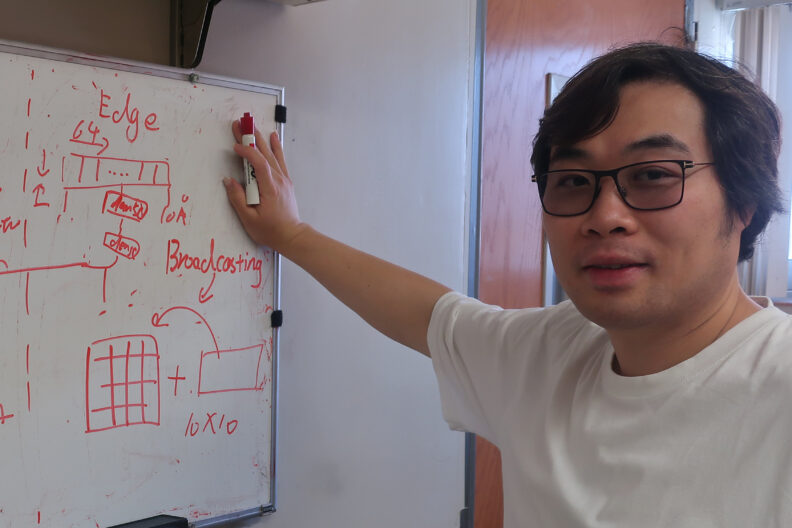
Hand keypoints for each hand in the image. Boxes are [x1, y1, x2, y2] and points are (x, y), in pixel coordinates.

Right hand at [224, 120, 306, 253]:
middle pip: (264, 154)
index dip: (247, 152)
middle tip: (239, 125)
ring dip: (260, 139)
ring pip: (272, 155)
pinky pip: (280, 160)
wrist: (291, 236)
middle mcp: (279, 181)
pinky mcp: (285, 182)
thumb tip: (229, 181)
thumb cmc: (270, 230)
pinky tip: (273, 137)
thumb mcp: (249, 219)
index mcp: (270, 188)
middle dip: (250, 138)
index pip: (259, 163)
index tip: (235, 147)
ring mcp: (283, 180)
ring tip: (251, 126)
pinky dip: (276, 147)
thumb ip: (238, 199)